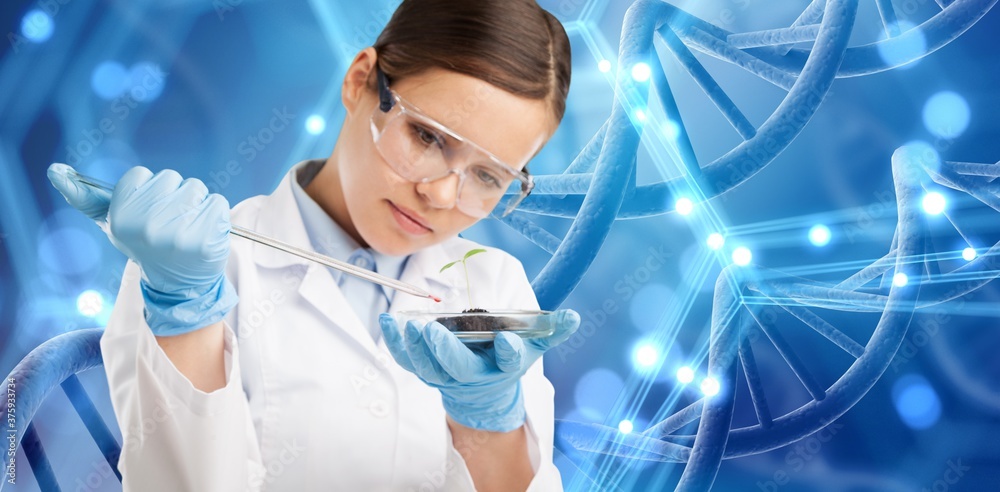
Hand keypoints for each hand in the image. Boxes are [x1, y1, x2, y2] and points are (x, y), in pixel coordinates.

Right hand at [47, 164, 237, 335]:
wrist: (179, 285)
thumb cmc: (148, 246)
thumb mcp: (114, 224)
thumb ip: (87, 199)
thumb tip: (54, 172)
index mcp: (121, 218)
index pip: (141, 174)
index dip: (148, 191)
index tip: (148, 214)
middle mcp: (147, 226)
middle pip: (172, 178)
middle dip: (174, 196)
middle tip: (172, 224)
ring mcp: (178, 235)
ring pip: (196, 188)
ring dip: (197, 204)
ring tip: (189, 228)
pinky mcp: (207, 240)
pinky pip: (218, 203)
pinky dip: (215, 215)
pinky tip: (206, 234)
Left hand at [378, 310, 579, 431]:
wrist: (484, 396)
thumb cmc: (506, 362)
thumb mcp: (533, 349)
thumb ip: (551, 331)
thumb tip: (574, 317)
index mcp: (502, 369)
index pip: (508, 361)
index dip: (508, 351)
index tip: (506, 340)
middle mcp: (473, 376)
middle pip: (457, 368)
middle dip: (444, 351)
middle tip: (433, 332)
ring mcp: (446, 377)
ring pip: (428, 367)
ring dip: (415, 347)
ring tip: (408, 326)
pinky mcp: (427, 372)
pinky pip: (408, 361)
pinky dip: (396, 344)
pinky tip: (388, 323)